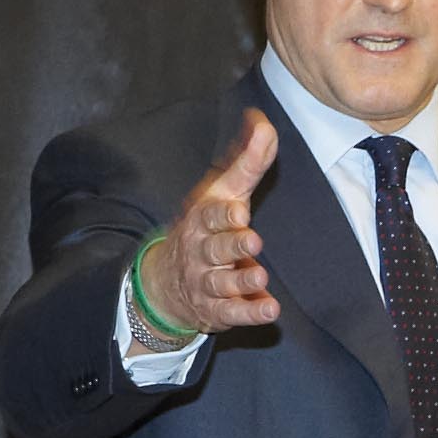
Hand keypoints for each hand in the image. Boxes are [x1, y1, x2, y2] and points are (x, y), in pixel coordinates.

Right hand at [142, 113, 279, 338]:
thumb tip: (263, 123)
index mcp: (202, 221)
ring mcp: (207, 283)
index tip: (238, 211)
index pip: (210, 216)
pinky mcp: (218, 310)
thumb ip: (247, 163)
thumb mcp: (223, 194)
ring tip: (260, 277)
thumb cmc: (206, 228)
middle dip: (232, 245)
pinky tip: (270, 310)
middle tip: (253, 241)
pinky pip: (233, 313)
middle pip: (215, 249)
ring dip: (241, 281)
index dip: (223, 215)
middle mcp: (201, 252)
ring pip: (222, 283)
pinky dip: (250, 313)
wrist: (167, 281)